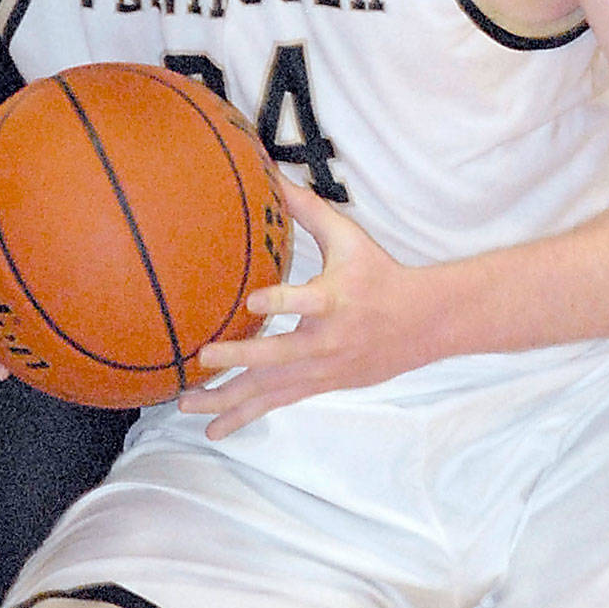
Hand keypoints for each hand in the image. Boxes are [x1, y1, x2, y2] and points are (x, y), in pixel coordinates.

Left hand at [178, 180, 436, 438]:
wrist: (421, 325)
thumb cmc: (379, 274)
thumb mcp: (349, 238)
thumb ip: (308, 210)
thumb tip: (272, 176)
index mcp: (335, 299)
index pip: (308, 301)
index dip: (282, 301)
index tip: (253, 300)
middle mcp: (326, 340)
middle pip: (279, 356)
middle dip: (240, 358)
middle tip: (202, 357)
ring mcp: (320, 370)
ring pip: (270, 390)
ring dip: (226, 399)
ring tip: (186, 404)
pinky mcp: (317, 386)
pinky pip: (275, 404)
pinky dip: (243, 416)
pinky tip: (214, 431)